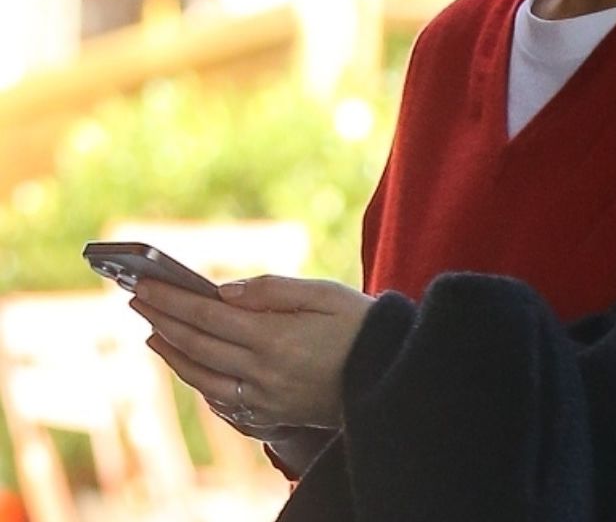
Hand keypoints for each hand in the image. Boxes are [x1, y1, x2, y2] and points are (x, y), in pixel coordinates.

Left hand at [130, 274, 374, 429]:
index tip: (146, 286)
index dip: (173, 300)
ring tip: (154, 332)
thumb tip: (223, 291)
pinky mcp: (272, 416)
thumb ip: (273, 290)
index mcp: (276, 338)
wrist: (391, 375)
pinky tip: (191, 367)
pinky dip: (199, 381)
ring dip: (173, 354)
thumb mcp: (324, 293)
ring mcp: (265, 400)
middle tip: (138, 300)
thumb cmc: (361, 324)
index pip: (208, 315)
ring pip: (203, 377)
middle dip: (164, 320)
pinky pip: (222, 401)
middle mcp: (263, 373)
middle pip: (198, 345)